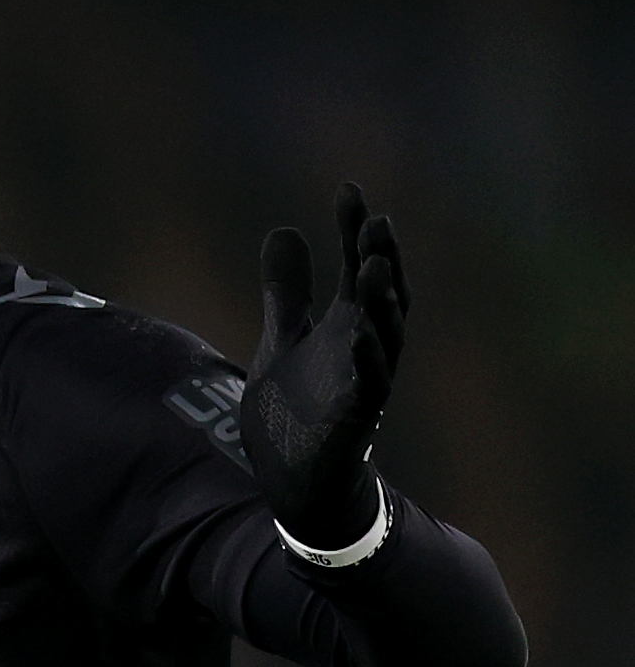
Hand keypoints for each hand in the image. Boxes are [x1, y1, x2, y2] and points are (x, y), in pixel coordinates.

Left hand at [239, 183, 410, 547]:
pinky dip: (367, 359)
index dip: (353, 229)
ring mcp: (364, 381)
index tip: (348, 188)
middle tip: (376, 220)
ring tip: (375, 265)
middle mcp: (363, 346)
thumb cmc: (297, 409)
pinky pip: (370, 385)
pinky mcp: (357, 417)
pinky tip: (359, 334)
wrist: (296, 478)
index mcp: (346, 324)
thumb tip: (283, 229)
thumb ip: (286, 291)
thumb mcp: (282, 340)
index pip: (355, 266)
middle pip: (381, 293)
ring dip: (381, 301)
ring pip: (384, 334)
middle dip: (381, 257)